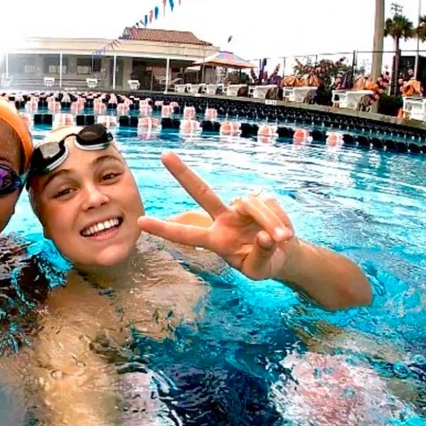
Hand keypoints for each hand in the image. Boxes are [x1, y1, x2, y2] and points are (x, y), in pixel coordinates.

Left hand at [138, 152, 297, 280]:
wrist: (283, 255)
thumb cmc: (263, 264)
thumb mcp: (260, 270)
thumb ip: (261, 256)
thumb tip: (265, 236)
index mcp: (214, 240)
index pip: (186, 235)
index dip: (165, 229)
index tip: (140, 221)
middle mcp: (223, 219)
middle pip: (201, 192)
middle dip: (183, 173)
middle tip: (163, 155)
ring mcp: (240, 207)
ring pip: (251, 204)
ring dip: (270, 222)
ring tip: (283, 239)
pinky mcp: (261, 198)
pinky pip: (269, 204)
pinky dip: (279, 219)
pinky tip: (284, 232)